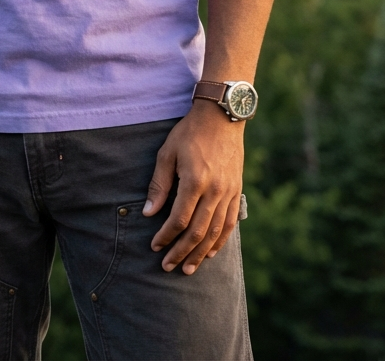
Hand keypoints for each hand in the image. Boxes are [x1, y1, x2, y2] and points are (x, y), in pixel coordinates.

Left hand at [143, 100, 243, 273]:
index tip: (155, 246)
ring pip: (215, 232)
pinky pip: (230, 223)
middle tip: (168, 267)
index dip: (166, 236)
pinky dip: (220, 241)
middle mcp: (214, 191)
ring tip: (188, 268)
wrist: (221, 117)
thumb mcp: (167, 152)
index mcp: (195, 181)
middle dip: (182, 252)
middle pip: (198, 232)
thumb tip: (148, 212)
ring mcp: (228, 192)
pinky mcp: (236, 191)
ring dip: (201, 253)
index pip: (179, 219)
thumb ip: (159, 184)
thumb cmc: (189, 132)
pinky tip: (211, 252)